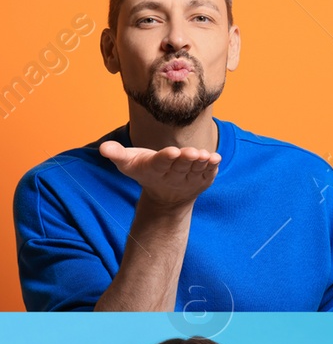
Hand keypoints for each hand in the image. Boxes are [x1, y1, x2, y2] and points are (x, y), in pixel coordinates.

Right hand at [100, 140, 219, 209]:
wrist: (166, 195)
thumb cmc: (146, 170)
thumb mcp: (129, 162)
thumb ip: (116, 154)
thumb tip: (103, 148)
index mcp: (155, 169)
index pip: (161, 163)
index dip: (167, 158)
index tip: (173, 151)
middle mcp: (173, 175)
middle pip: (180, 166)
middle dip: (186, 159)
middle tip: (192, 152)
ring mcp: (189, 179)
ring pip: (196, 170)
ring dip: (201, 163)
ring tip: (205, 155)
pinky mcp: (203, 180)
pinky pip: (209, 174)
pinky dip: (213, 167)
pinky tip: (217, 158)